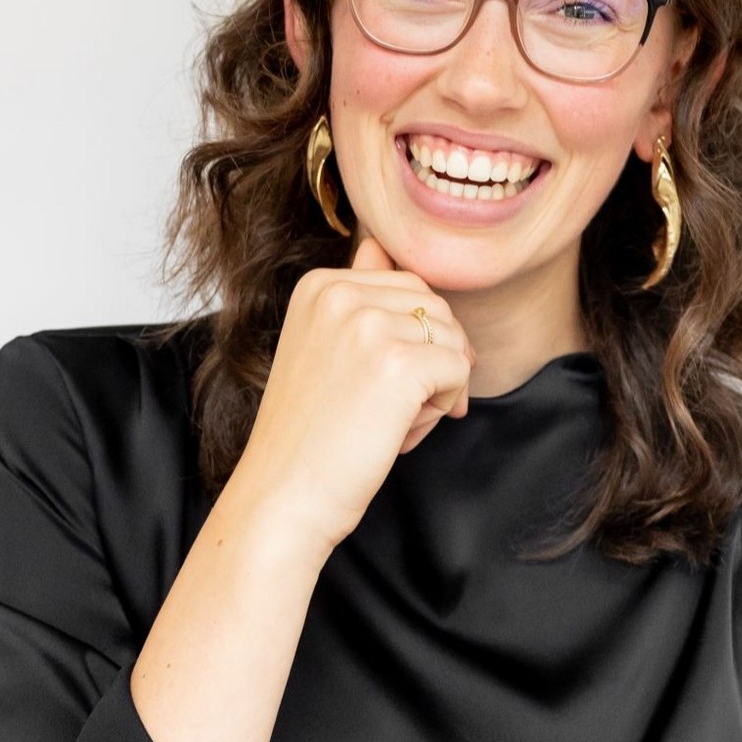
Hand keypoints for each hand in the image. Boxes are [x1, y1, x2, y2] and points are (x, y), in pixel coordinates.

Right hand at [233, 236, 473, 552]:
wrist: (282, 496)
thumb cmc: (307, 435)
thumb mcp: (323, 346)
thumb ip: (356, 295)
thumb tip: (379, 245)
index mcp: (319, 285)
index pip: (408, 285)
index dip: (414, 337)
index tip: (386, 381)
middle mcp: (341, 294)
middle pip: (436, 307)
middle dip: (433, 357)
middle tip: (396, 409)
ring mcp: (369, 325)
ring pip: (453, 338)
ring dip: (438, 385)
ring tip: (393, 421)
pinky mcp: (399, 362)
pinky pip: (460, 369)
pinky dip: (446, 404)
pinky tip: (403, 431)